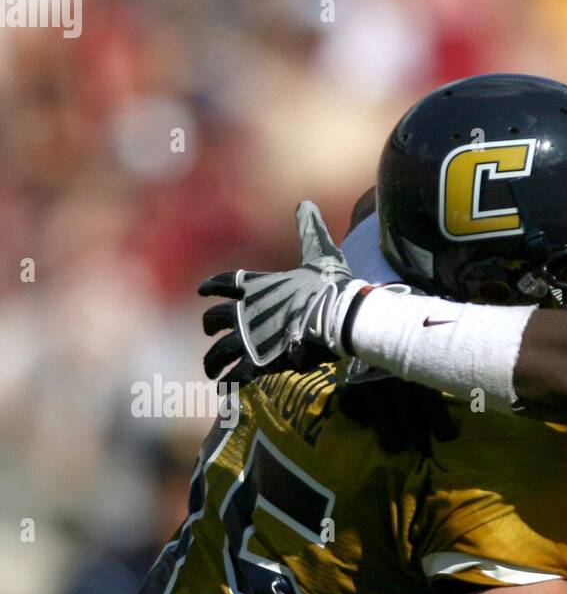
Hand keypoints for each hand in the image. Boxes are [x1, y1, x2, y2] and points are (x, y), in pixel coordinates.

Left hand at [200, 200, 363, 382]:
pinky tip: (228, 389)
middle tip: (211, 338)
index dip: (212, 287)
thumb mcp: (320, 252)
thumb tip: (306, 204)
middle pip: (215, 320)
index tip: (201, 292)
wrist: (337, 314)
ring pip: (219, 353)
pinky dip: (232, 383)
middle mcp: (246, 310)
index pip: (224, 282)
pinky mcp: (260, 361)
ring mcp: (250, 338)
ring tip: (214, 372)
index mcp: (257, 284)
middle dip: (211, 328)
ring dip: (213, 363)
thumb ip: (310, 231)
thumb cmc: (330, 285)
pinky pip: (238, 375)